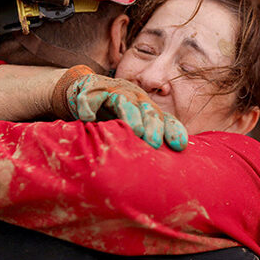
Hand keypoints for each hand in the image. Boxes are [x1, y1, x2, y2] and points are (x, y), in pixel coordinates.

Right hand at [56, 68, 187, 150]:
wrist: (80, 90)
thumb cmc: (109, 114)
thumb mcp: (127, 129)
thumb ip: (141, 143)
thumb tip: (157, 171)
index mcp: (145, 107)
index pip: (163, 118)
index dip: (172, 130)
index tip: (179, 146)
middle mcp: (133, 97)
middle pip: (147, 109)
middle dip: (153, 125)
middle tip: (154, 143)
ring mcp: (112, 91)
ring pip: (124, 100)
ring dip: (130, 114)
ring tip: (135, 131)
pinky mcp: (89, 88)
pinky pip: (90, 96)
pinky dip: (88, 106)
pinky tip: (87, 117)